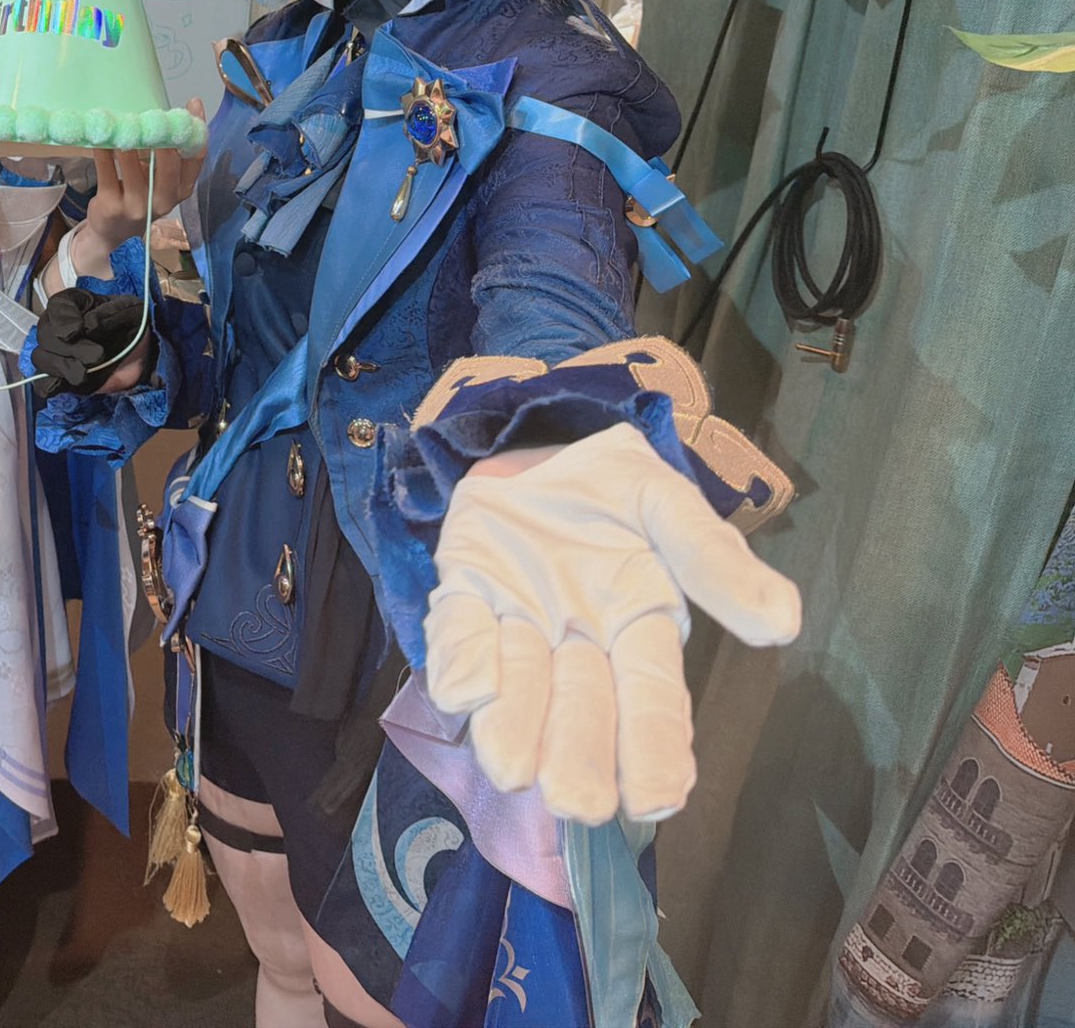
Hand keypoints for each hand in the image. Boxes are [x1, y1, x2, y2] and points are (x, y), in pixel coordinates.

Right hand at [33, 289, 147, 392]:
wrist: (144, 356)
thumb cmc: (134, 326)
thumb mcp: (131, 311)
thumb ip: (111, 314)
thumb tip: (90, 325)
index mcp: (75, 305)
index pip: (57, 306)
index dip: (63, 319)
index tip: (78, 329)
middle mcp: (60, 327)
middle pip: (46, 335)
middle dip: (69, 348)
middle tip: (98, 355)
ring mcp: (58, 353)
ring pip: (41, 358)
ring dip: (62, 366)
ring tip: (84, 373)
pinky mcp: (62, 377)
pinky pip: (43, 383)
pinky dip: (48, 385)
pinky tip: (61, 385)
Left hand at [74, 98, 206, 261]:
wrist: (113, 234)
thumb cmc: (139, 197)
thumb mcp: (160, 181)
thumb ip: (167, 156)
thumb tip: (166, 114)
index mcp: (181, 189)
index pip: (196, 159)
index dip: (197, 130)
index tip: (193, 105)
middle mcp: (165, 200)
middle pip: (169, 163)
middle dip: (161, 135)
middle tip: (153, 113)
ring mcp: (138, 206)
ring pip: (133, 165)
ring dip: (127, 139)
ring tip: (122, 118)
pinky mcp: (112, 206)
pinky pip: (107, 172)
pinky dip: (103, 151)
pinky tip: (100, 137)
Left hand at [422, 422, 799, 824]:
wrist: (533, 440)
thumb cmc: (611, 485)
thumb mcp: (667, 504)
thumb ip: (714, 558)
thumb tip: (783, 623)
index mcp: (639, 624)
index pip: (653, 698)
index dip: (655, 747)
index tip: (657, 798)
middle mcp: (578, 641)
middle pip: (583, 707)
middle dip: (579, 753)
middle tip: (576, 802)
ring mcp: (517, 621)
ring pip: (518, 685)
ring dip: (514, 725)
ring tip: (511, 768)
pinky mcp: (463, 593)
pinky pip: (458, 632)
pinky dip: (461, 660)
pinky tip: (465, 690)